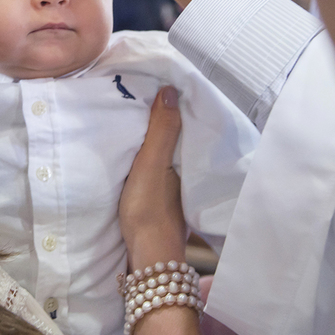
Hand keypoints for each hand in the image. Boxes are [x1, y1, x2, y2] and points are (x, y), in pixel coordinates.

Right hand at [119, 86, 186, 270]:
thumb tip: (171, 90)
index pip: (188, 119)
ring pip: (173, 148)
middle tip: (147, 88)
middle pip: (182, 132)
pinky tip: (144, 145)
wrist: (148, 257)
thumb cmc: (150, 209)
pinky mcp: (167, 193)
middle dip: (170, 113)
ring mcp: (180, 182)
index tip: (162, 77)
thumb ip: (161, 131)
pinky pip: (165, 162)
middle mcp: (190, 167)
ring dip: (162, 133)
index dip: (178, 99)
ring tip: (143, 109)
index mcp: (191, 157)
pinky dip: (157, 151)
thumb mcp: (152, 165)